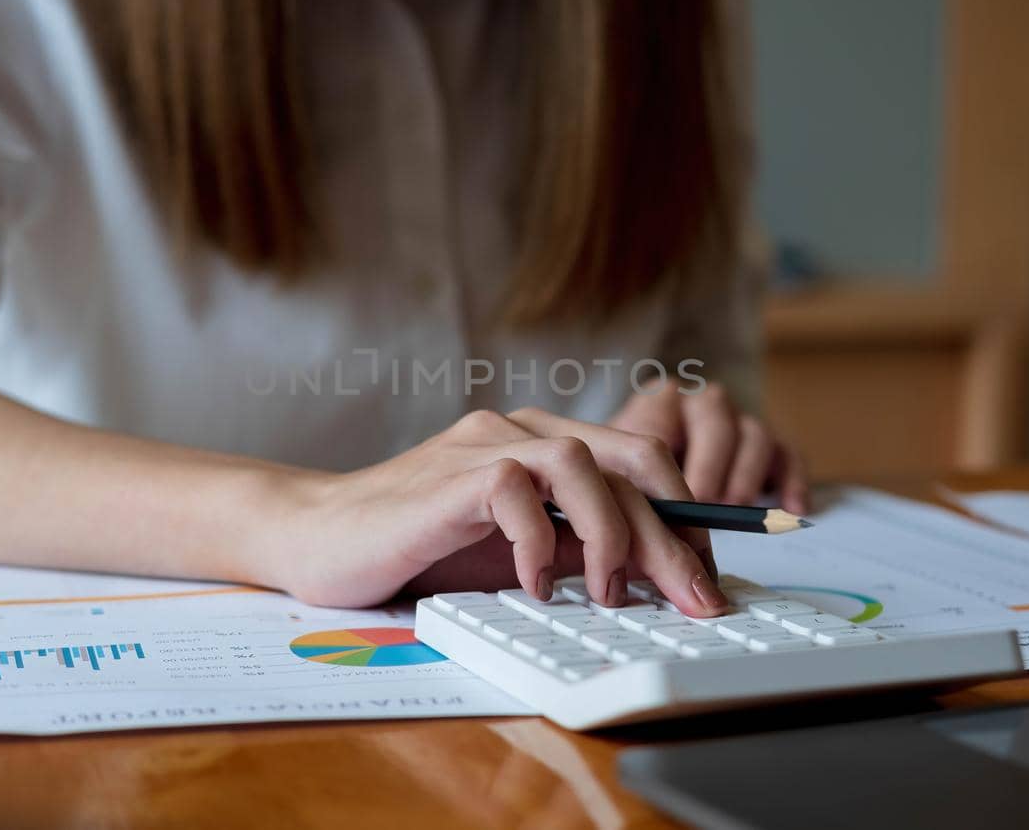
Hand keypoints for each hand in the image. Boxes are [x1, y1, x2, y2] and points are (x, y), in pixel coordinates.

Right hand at [276, 409, 727, 616]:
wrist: (318, 537)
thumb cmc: (416, 547)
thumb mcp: (515, 551)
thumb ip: (573, 548)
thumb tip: (654, 580)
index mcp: (545, 444)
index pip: (643, 464)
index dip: (689, 519)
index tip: (710, 580)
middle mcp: (522, 431)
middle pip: (631, 460)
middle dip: (674, 534)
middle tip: (693, 597)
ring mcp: (484, 445)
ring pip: (583, 464)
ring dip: (612, 534)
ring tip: (605, 593)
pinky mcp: (449, 475)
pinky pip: (515, 490)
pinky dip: (536, 543)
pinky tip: (532, 587)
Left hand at [609, 380, 810, 513]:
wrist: (651, 474)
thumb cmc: (634, 477)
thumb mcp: (621, 475)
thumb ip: (628, 488)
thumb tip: (638, 520)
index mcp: (659, 402)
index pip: (666, 422)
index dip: (668, 465)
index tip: (672, 500)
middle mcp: (703, 404)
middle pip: (715, 423)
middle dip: (710, 467)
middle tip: (704, 504)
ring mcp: (740, 422)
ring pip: (754, 435)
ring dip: (745, 474)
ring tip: (734, 508)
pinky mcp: (771, 445)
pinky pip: (788, 455)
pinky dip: (793, 480)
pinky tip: (794, 507)